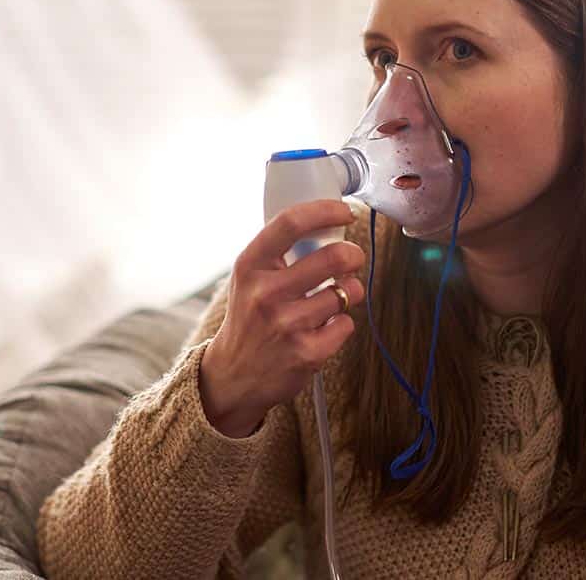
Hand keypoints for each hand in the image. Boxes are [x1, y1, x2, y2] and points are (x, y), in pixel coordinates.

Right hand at [198, 200, 365, 437]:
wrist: (233, 375)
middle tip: (352, 258)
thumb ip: (279, 252)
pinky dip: (342, 323)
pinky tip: (325, 327)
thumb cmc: (249, 317)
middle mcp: (266, 293)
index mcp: (250, 266)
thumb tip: (327, 223)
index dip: (326, 211)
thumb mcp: (249, 278)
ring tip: (337, 296)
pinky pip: (346, 324)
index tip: (345, 212)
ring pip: (346, 292)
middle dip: (353, 255)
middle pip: (333, 257)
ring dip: (350, 291)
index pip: (290, 223)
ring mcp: (287, 325)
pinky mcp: (306, 353)